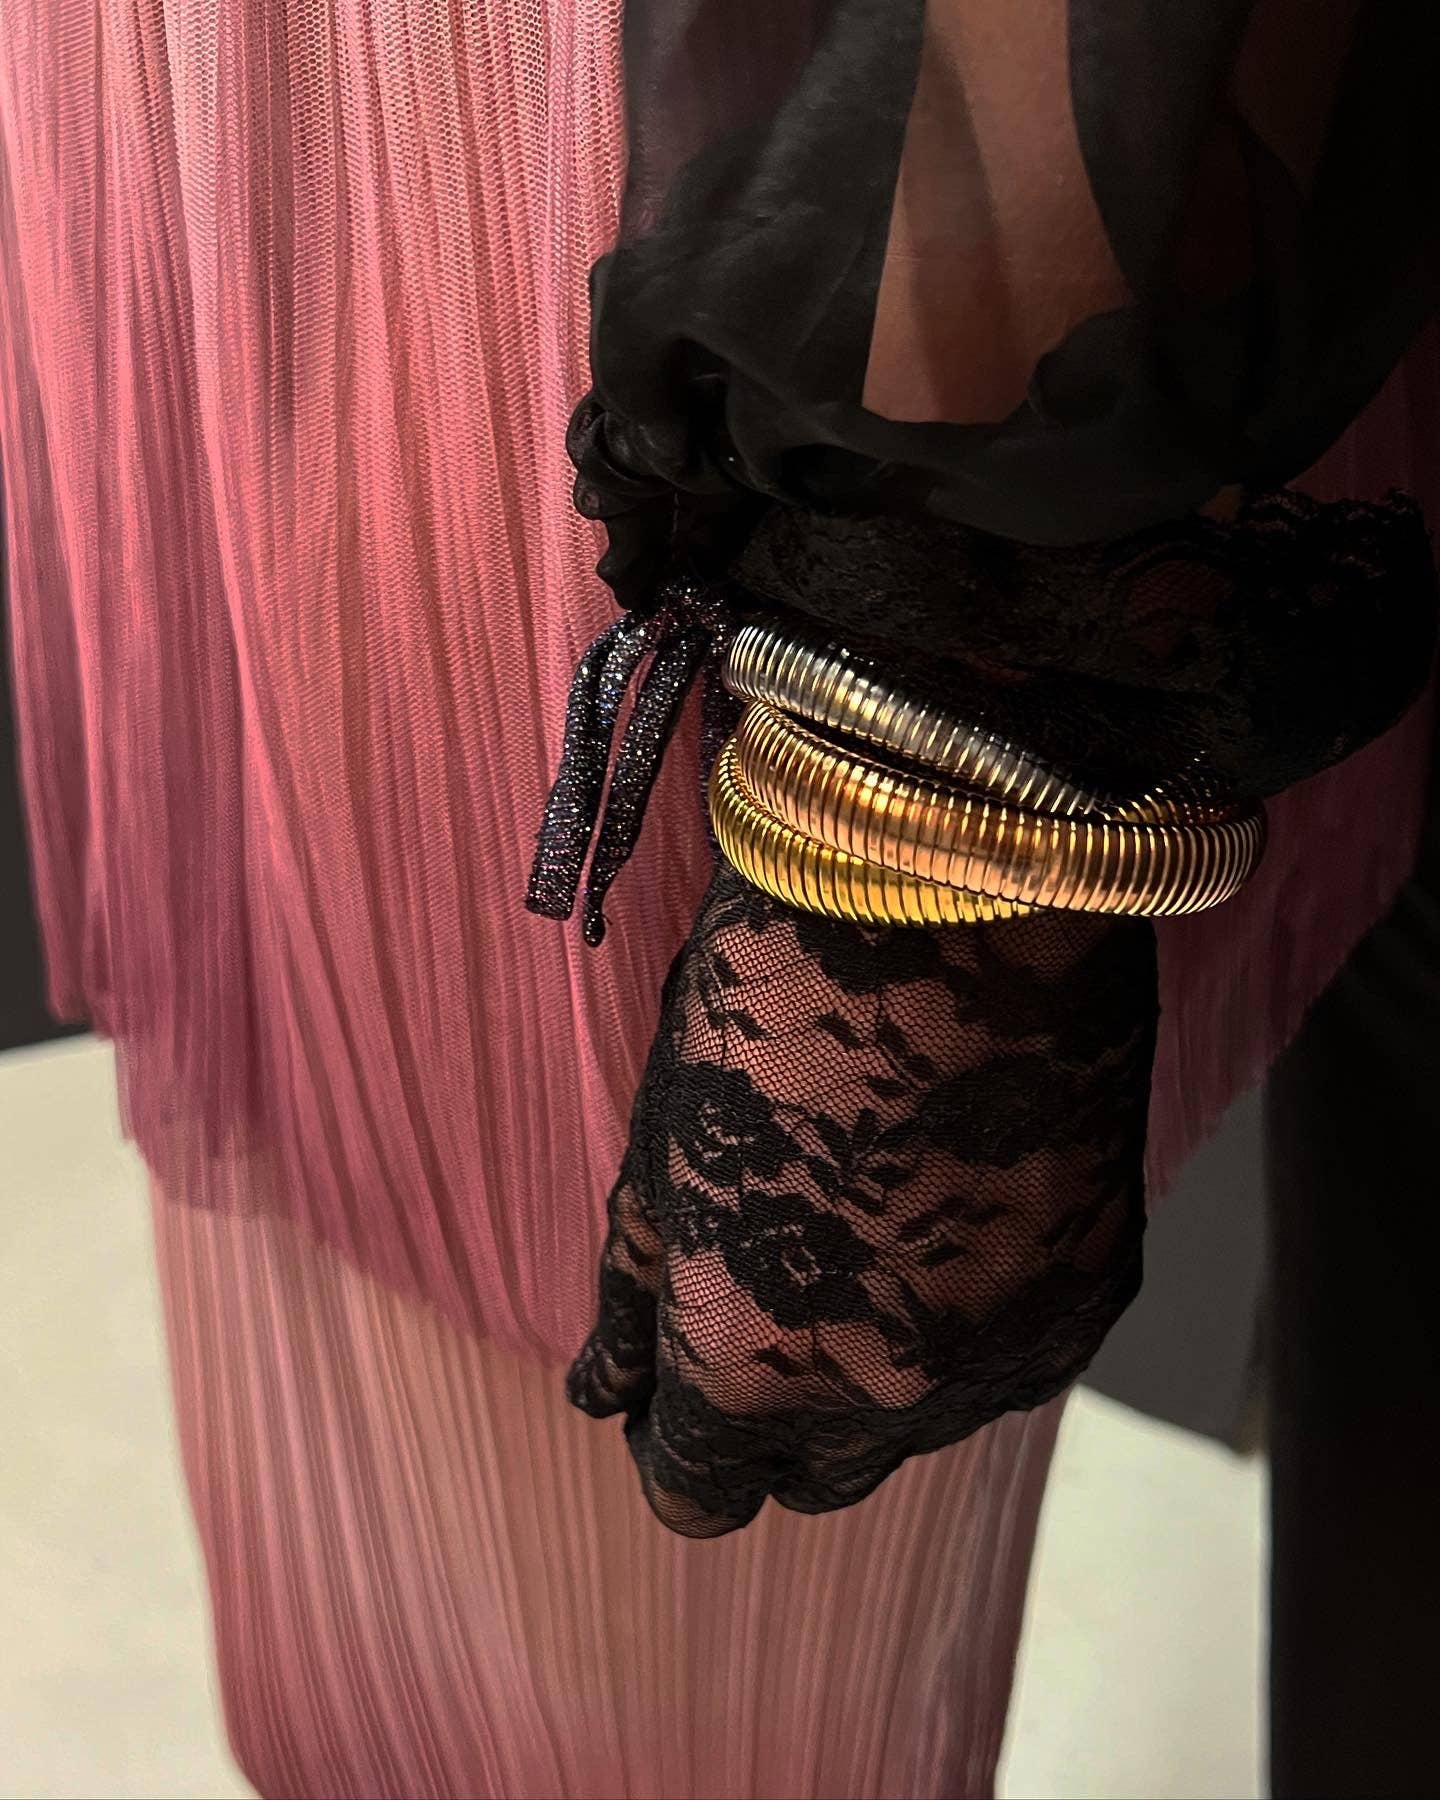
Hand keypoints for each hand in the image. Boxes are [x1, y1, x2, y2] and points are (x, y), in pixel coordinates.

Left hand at [569, 865, 1156, 1536]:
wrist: (958, 888)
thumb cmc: (772, 996)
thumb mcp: (661, 1144)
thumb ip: (632, 1294)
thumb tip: (600, 1395)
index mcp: (750, 1365)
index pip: (694, 1498)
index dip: (672, 1441)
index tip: (674, 1376)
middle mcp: (885, 1398)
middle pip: (813, 1481)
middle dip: (771, 1414)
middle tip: (764, 1293)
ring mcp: (1005, 1355)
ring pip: (919, 1427)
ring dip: (876, 1368)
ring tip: (866, 1225)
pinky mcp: (1094, 1296)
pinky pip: (1011, 1360)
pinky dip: (970, 1318)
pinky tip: (951, 1208)